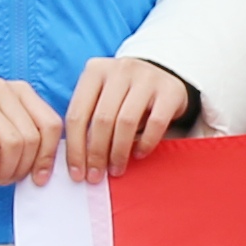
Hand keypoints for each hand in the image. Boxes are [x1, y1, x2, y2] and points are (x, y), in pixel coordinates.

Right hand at [0, 79, 60, 187]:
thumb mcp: (2, 125)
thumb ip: (24, 138)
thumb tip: (43, 171)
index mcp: (21, 91)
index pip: (51, 124)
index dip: (48, 156)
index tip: (39, 179)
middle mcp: (3, 90)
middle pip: (31, 138)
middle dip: (22, 169)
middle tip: (7, 180)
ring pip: (11, 143)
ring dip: (5, 171)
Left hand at [62, 56, 195, 179]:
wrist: (162, 74)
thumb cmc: (124, 94)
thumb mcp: (102, 96)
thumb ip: (89, 119)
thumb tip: (78, 161)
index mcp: (95, 70)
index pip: (77, 114)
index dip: (75, 148)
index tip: (77, 173)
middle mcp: (120, 69)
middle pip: (101, 119)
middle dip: (96, 153)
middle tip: (97, 176)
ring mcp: (146, 77)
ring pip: (126, 122)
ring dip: (119, 152)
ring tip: (117, 169)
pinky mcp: (170, 90)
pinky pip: (156, 123)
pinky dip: (145, 143)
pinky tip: (139, 154)